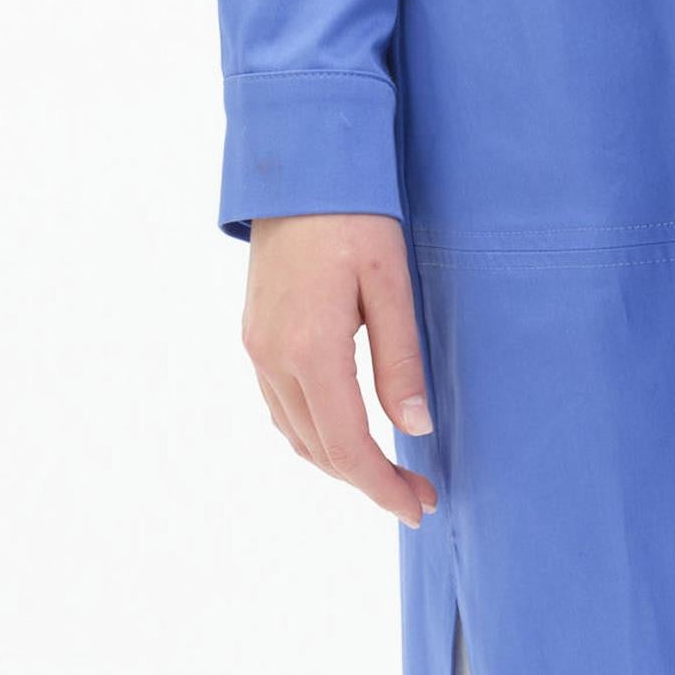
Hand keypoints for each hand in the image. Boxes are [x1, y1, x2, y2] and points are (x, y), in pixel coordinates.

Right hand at [241, 213, 438, 526]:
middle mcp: (272, 357)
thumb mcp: (391, 282)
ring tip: (388, 473)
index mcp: (309, 348)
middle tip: (418, 495)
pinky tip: (344, 432)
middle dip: (368, 481)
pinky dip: (314, 433)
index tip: (419, 507)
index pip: (347, 446)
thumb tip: (415, 430)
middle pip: (318, 450)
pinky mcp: (254, 335)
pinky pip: (281, 406)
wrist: (297, 168)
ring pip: (295, 433)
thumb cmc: (354, 216)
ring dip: (339, 462)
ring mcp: (257, 348)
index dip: (383, 486)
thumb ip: (400, 359)